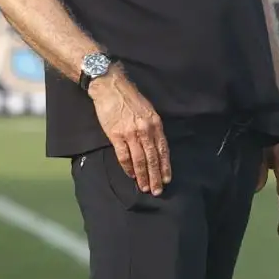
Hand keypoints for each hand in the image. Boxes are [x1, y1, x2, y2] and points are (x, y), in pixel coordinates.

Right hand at [89, 69, 169, 194]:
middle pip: (153, 158)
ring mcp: (131, 133)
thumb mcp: (148, 111)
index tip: (166, 179)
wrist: (111, 87)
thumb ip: (152, 128)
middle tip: (157, 190)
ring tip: (144, 187)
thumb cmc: (130, 98)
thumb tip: (155, 147)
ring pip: (139, 160)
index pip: (163, 150)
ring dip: (142, 176)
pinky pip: (124, 156)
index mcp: (155, 124)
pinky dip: (128, 167)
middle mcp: (145, 130)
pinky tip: (131, 175)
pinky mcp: (116, 135)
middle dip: (155, 176)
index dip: (165, 166)